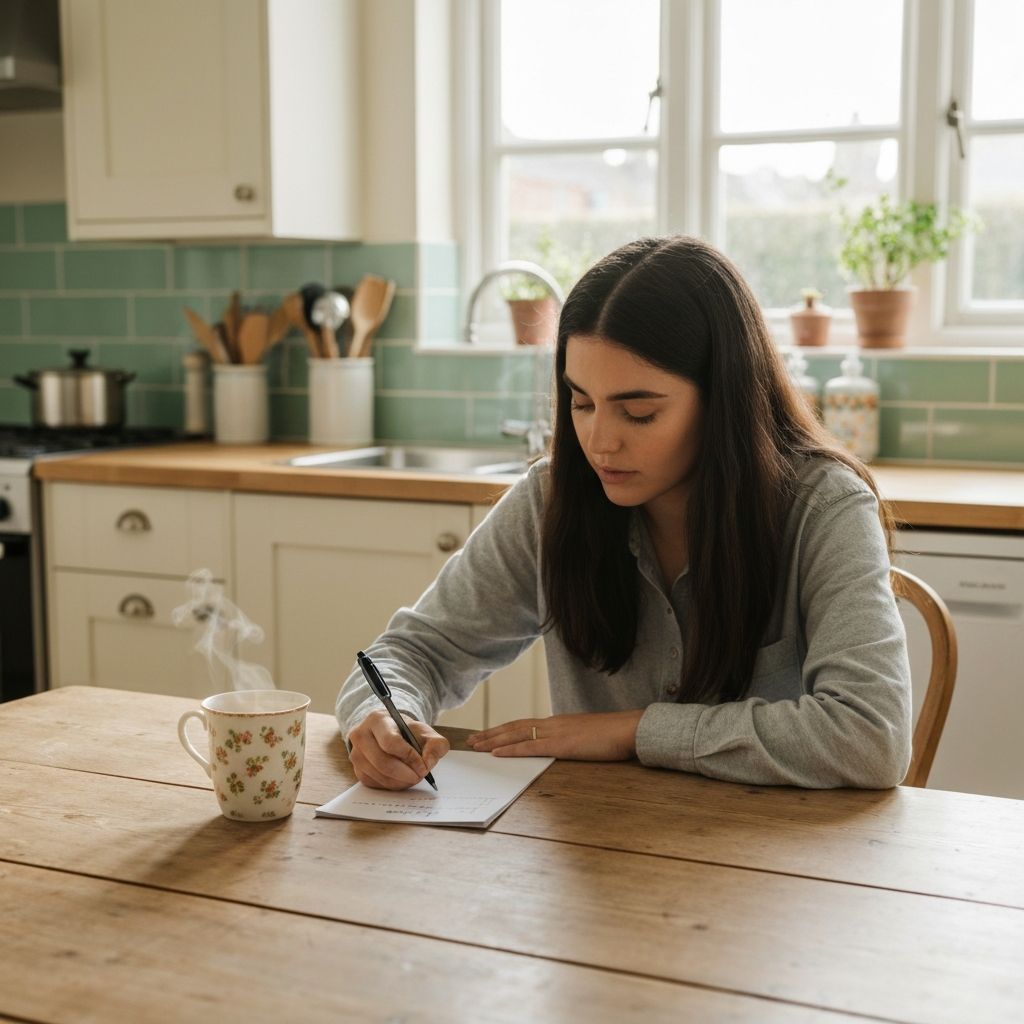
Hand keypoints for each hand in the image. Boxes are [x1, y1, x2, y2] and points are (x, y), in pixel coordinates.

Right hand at [347, 709, 449, 789]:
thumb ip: (435, 744)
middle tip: (420, 776)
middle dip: (405, 773)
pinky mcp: (357, 769)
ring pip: (378, 775)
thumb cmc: (408, 732)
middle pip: (382, 762)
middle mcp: (361, 735)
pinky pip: (374, 783)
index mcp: (377, 720)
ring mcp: (356, 753)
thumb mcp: (425, 732)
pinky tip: (402, 780)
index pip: (390, 741)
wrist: (391, 733)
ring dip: (400, 781)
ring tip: (413, 777)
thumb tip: (428, 762)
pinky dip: (392, 785)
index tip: (423, 766)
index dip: (408, 757)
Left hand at [467, 710, 643, 761]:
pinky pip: (530, 747)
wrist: (629, 729)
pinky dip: (511, 749)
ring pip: (516, 734)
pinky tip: (497, 753)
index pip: (524, 724)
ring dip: (493, 740)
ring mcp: (555, 733)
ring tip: (476, 746)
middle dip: (491, 734)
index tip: (487, 734)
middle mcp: (552, 723)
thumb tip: (563, 747)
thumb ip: (572, 740)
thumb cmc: (613, 735)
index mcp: (558, 722)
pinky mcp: (561, 745)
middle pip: (514, 727)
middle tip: (471, 741)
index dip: (503, 729)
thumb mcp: (587, 737)